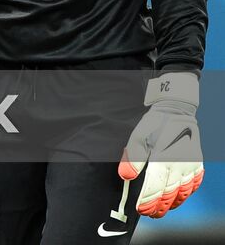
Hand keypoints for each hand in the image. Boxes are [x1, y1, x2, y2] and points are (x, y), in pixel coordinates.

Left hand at [118, 73, 203, 217]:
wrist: (176, 111)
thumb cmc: (155, 124)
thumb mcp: (138, 136)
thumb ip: (132, 157)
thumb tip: (126, 175)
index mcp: (163, 158)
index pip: (155, 188)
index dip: (147, 202)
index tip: (140, 209)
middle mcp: (179, 165)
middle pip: (169, 195)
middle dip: (158, 207)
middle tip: (148, 213)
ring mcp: (190, 166)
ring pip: (183, 193)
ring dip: (171, 204)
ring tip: (160, 210)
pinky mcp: (197, 165)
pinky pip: (194, 185)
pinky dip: (185, 194)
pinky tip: (176, 198)